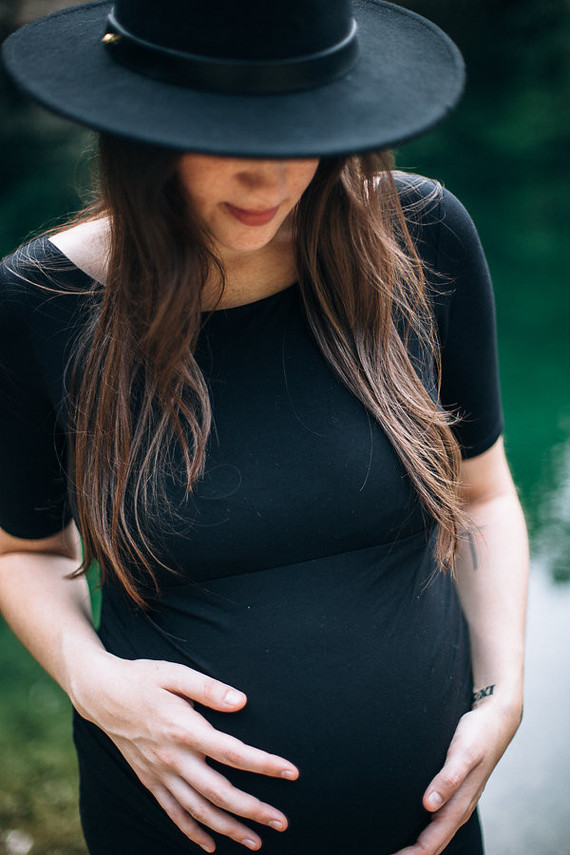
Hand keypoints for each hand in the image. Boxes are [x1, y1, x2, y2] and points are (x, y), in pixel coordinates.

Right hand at [72, 653, 298, 851]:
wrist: (101, 695)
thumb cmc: (143, 679)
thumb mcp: (175, 674)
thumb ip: (210, 688)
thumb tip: (242, 702)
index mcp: (184, 729)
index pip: (232, 753)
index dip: (264, 765)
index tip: (291, 772)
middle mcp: (173, 758)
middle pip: (219, 793)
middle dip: (253, 810)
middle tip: (282, 822)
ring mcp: (160, 773)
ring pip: (198, 811)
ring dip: (228, 829)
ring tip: (256, 842)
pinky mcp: (149, 781)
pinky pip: (173, 813)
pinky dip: (192, 832)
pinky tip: (210, 846)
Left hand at [389, 696, 521, 854]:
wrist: (497, 722)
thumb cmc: (478, 734)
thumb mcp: (464, 753)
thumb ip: (448, 778)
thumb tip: (428, 805)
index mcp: (460, 805)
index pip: (432, 842)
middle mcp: (459, 808)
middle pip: (433, 844)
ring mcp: (458, 802)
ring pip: (436, 835)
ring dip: (418, 848)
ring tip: (396, 852)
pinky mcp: (455, 793)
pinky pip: (438, 822)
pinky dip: (424, 833)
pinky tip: (411, 829)